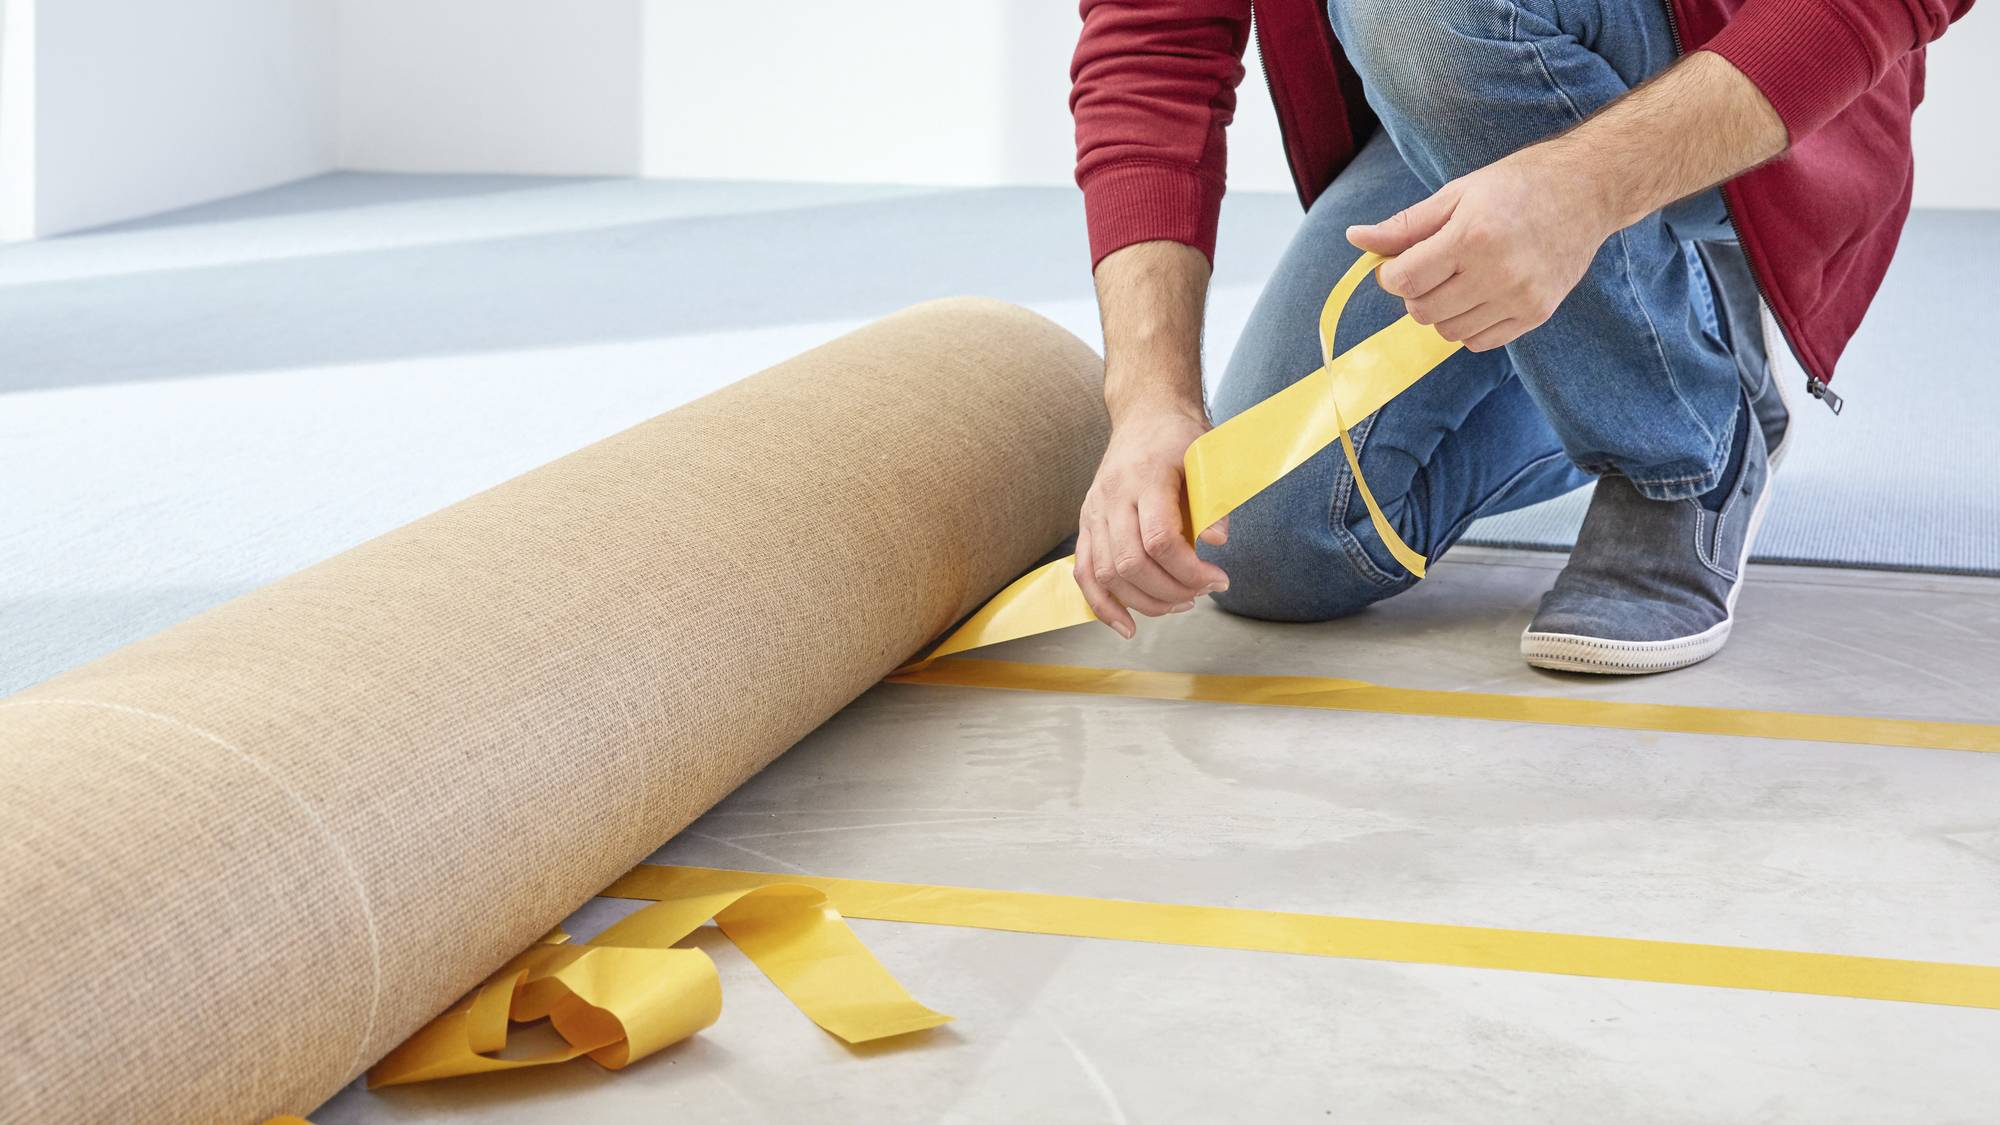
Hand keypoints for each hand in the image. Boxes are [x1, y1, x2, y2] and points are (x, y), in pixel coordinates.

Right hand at [1073, 402, 1230, 637]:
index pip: (1159, 539)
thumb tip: (1217, 541)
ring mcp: (1094, 512)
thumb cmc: (1179, 437)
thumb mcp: (1208, 457)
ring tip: (1180, 604)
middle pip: (1130, 563)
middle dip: (1171, 591)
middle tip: (1203, 593)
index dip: (1190, 570)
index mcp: (1145, 478)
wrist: (1145, 414)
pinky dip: (1102, 605)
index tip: (1219, 578)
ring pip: (1106, 574)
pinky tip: (1126, 625)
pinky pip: (1083, 573)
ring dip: (1144, 601)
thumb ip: (1214, 499)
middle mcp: (1112, 497)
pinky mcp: (1086, 524)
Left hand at [1345, 145, 1619, 352]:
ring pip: (1448, 332)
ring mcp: (1520, 297)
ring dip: (1442, 311)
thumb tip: (1355, 238)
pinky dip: (1469, 325)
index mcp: (1472, 236)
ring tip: (1460, 278)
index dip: (1390, 275)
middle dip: (1415, 293)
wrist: (1588, 190)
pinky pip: (1480, 342)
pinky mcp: (1536, 314)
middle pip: (1422, 311)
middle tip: (1433, 268)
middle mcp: (1498, 272)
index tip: (1400, 263)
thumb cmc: (1517, 186)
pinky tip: (1481, 295)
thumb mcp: (1456, 194)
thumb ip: (1405, 225)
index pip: (1405, 281)